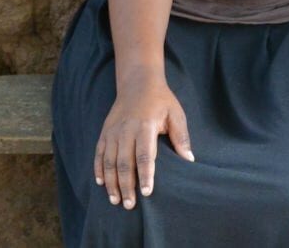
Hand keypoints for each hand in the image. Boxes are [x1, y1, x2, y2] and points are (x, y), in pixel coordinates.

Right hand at [94, 71, 193, 209]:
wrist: (138, 83)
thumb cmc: (161, 101)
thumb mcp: (176, 114)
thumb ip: (181, 137)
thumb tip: (189, 159)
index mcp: (145, 127)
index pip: (144, 156)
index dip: (146, 175)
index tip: (147, 193)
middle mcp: (126, 131)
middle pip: (124, 164)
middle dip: (126, 186)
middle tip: (129, 205)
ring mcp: (113, 132)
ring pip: (109, 162)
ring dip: (111, 183)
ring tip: (115, 200)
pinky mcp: (104, 133)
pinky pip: (99, 154)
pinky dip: (99, 169)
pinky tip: (101, 183)